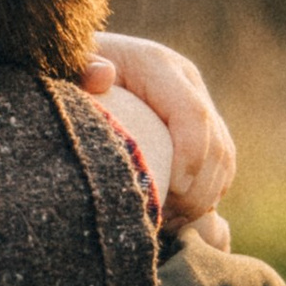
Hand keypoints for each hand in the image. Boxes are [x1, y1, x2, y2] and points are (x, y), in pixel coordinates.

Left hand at [81, 34, 233, 247]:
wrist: (75, 69)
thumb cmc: (62, 73)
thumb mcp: (62, 69)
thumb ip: (78, 69)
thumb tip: (102, 75)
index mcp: (155, 64)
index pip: (192, 114)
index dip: (191, 156)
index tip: (173, 193)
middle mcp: (184, 79)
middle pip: (215, 141)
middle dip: (199, 187)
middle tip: (169, 218)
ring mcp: (196, 101)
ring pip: (223, 157)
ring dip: (205, 196)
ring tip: (171, 220)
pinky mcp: (201, 124)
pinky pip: (221, 165)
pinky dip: (207, 194)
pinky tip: (178, 214)